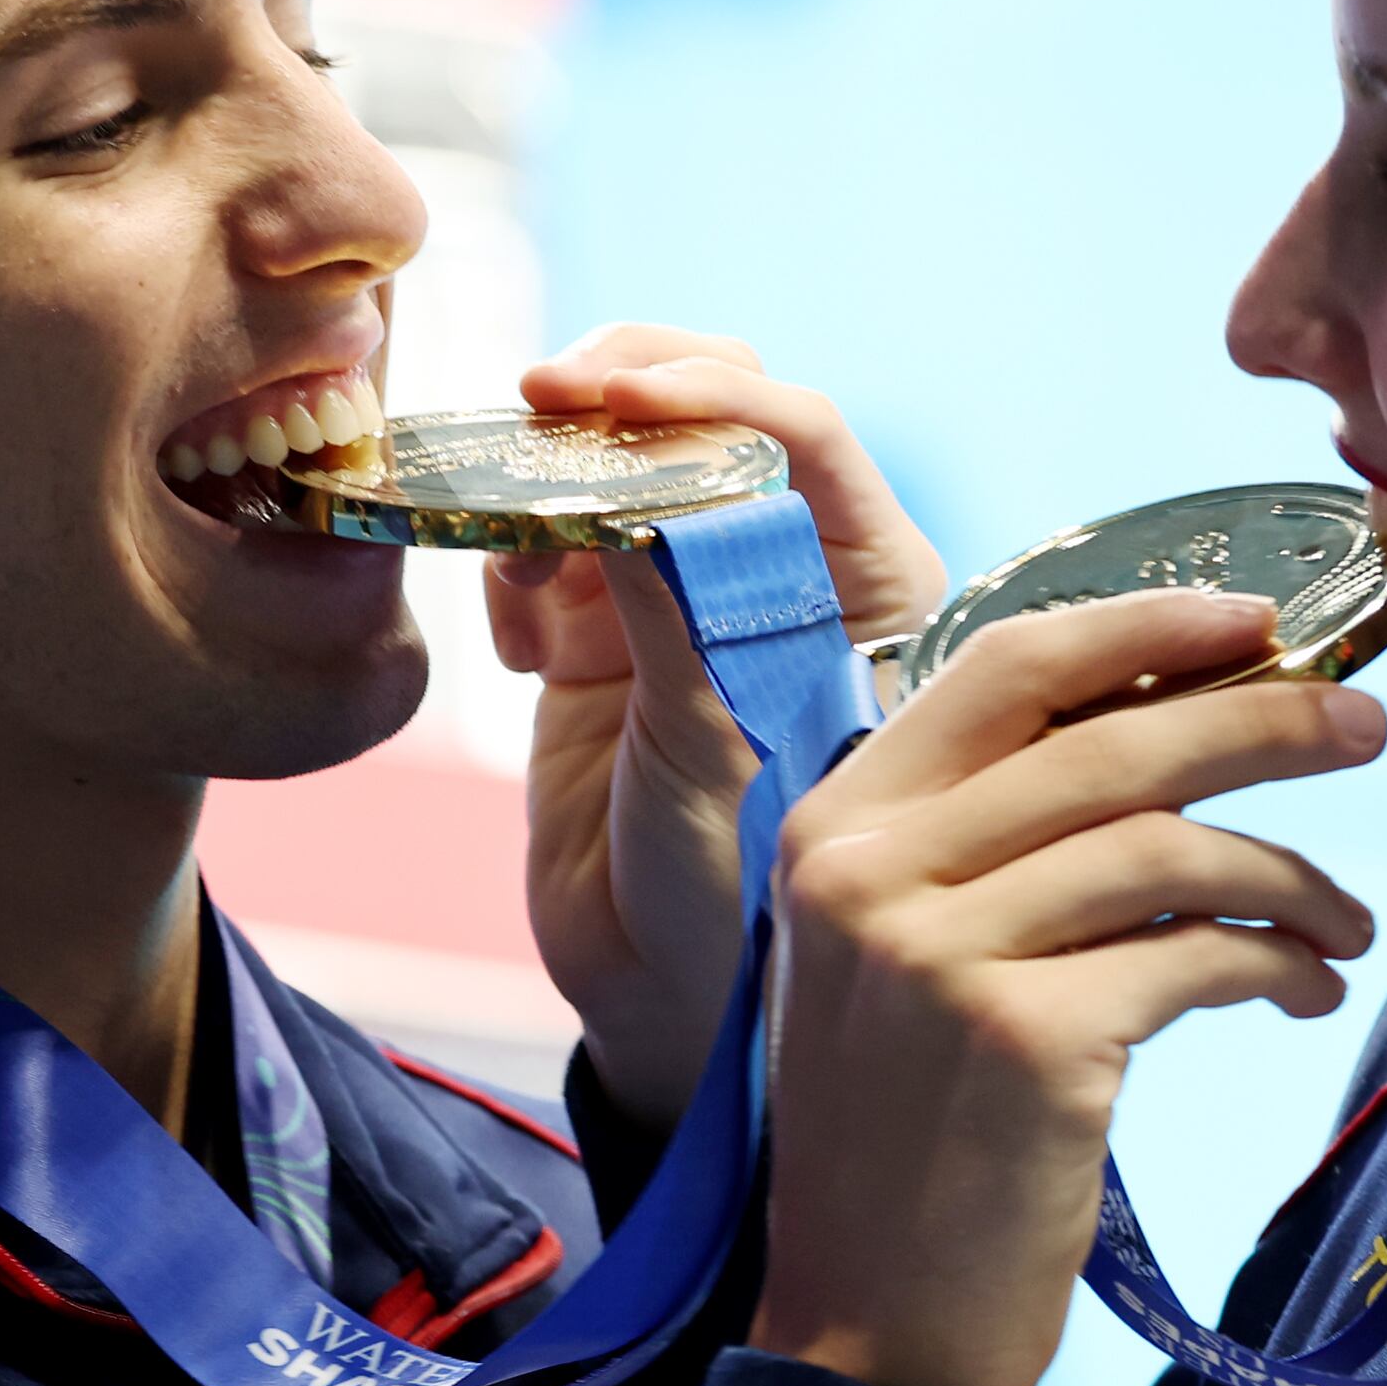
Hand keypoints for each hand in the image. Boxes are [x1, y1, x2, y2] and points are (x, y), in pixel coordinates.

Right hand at [483, 327, 949, 1119]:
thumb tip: (631, 494)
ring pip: (623, 457)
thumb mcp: (716, 742)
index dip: (710, 390)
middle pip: (715, 408)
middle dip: (624, 391)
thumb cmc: (735, 892)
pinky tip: (519, 645)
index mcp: (869, 583)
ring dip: (559, 476)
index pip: (806, 433)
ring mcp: (688, 590)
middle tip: (542, 400)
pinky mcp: (604, 627)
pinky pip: (552, 536)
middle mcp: (785, 568)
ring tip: (527, 561)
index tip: (613, 395)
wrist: (656, 995)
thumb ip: (680, 610)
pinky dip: (517, 559)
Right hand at [746, 590, 1385, 1385]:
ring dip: (1290, 872)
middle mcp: (871, 873)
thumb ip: (984, 843)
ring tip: (1345, 921)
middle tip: (1362, 729)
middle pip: (1110, 740)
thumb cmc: (906, 1143)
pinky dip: (1276, 960)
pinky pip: (1195, 954)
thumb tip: (1168, 729)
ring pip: (1169, 845)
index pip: (1006, 666)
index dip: (1146, 625)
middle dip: (1260, 721)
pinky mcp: (1023, 1042)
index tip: (1258, 621)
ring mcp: (940, 955)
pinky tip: (1305, 986)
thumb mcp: (899, 962)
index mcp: (836, 826)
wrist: (870, 1332)